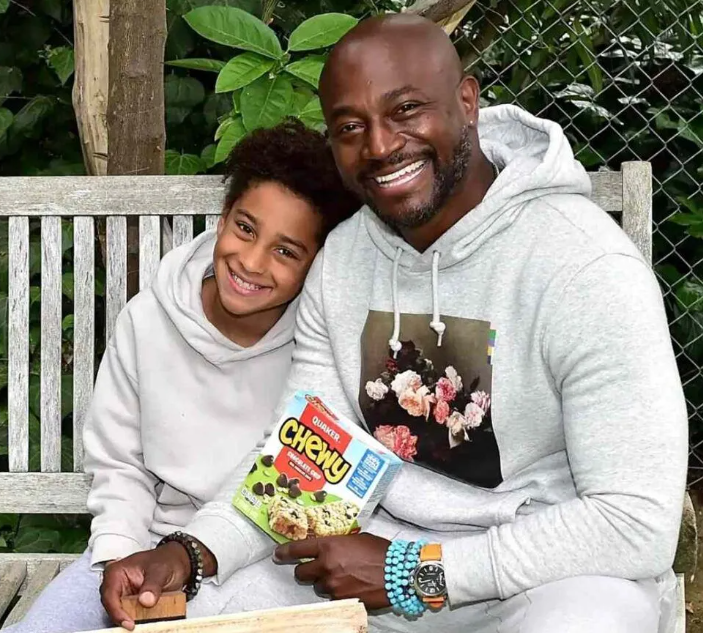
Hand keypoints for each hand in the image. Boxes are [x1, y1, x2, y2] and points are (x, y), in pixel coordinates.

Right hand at [99, 541, 203, 630]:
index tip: (129, 623)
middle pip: (113, 608)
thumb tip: (145, 600)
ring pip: (123, 615)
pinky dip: (141, 621)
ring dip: (135, 620)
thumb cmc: (166, 560)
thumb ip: (153, 585)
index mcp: (116, 572)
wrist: (177, 563)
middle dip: (125, 618)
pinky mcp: (132, 606)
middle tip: (138, 625)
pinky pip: (133, 617)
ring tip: (148, 622)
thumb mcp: (161, 570)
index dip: (117, 612)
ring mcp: (124, 597)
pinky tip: (151, 620)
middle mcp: (116, 586)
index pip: (110, 596)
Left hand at [274, 533, 390, 609]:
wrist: (398, 573)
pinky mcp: (341, 600)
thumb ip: (338, 543)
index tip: (278, 554)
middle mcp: (326, 565)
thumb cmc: (380, 551)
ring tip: (342, 577)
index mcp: (329, 545)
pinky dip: (337, 592)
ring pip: (317, 586)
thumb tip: (329, 548)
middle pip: (301, 573)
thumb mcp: (356, 539)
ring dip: (325, 582)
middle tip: (315, 568)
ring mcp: (332, 585)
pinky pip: (331, 597)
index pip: (298, 549)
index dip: (284, 552)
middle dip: (306, 571)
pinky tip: (350, 586)